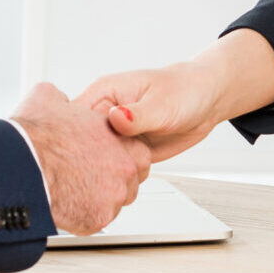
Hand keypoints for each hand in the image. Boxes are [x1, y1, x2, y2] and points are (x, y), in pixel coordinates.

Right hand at [10, 83, 148, 234]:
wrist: (21, 167)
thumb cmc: (36, 137)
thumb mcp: (47, 98)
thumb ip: (62, 99)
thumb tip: (58, 100)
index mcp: (119, 135)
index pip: (135, 148)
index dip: (117, 151)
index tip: (102, 152)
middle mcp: (124, 166)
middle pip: (130, 176)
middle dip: (114, 175)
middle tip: (90, 172)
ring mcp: (114, 195)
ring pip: (115, 200)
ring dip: (100, 196)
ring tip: (75, 187)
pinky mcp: (99, 218)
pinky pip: (97, 218)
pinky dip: (84, 213)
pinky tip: (67, 201)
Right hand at [76, 29, 273, 162]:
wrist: (204, 100)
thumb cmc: (184, 90)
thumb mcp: (161, 102)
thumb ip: (138, 114)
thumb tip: (116, 119)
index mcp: (104, 94)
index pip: (73, 118)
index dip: (69, 137)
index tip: (73, 156)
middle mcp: (105, 115)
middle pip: (80, 142)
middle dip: (85, 160)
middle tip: (97, 175)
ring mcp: (115, 135)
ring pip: (96, 159)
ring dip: (101, 172)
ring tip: (112, 179)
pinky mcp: (126, 151)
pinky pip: (114, 169)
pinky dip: (117, 178)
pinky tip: (124, 181)